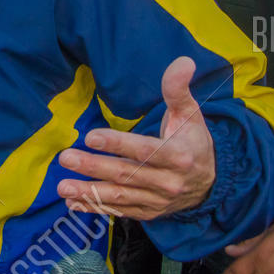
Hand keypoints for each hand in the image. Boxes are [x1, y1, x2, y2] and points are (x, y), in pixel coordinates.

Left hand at [56, 56, 214, 218]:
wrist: (211, 183)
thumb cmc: (193, 141)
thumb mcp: (190, 114)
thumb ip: (178, 89)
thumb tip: (183, 61)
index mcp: (178, 156)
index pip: (144, 150)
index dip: (118, 144)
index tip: (91, 137)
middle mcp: (168, 182)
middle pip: (126, 174)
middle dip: (94, 167)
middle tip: (66, 158)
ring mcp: (157, 200)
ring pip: (120, 196)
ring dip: (89, 192)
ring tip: (62, 186)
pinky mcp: (148, 212)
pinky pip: (120, 211)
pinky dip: (96, 207)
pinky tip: (74, 202)